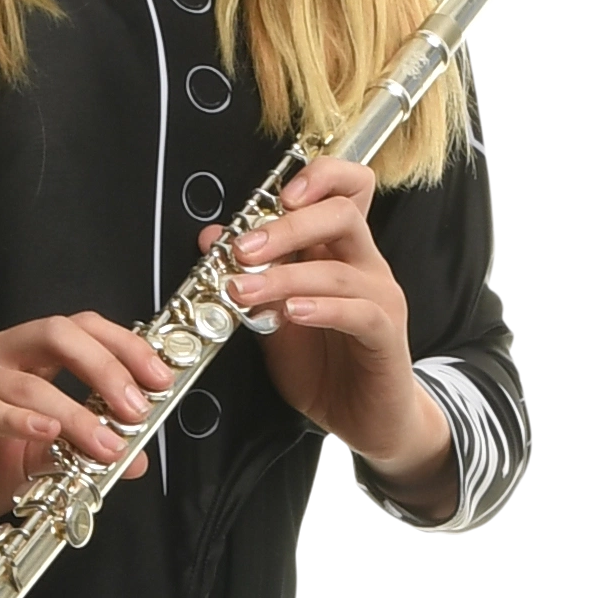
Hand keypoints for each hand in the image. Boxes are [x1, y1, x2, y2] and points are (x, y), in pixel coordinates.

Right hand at [0, 311, 170, 534]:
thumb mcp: (38, 462)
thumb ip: (80, 452)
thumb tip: (135, 457)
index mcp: (20, 356)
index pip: (80, 329)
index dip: (124, 347)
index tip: (160, 379)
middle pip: (57, 334)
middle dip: (106, 367)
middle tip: (136, 408)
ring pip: (27, 381)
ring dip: (74, 414)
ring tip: (104, 444)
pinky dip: (18, 421)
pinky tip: (47, 434)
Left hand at [224, 159, 453, 498]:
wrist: (366, 420)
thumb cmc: (325, 367)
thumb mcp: (273, 319)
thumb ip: (251, 278)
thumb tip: (212, 238)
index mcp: (339, 251)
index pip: (348, 188)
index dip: (319, 177)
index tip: (276, 194)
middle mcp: (365, 265)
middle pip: (342, 214)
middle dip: (286, 226)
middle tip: (242, 250)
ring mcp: (380, 298)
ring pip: (339, 268)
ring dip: (284, 277)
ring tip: (243, 292)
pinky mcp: (386, 335)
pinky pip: (360, 311)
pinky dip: (322, 308)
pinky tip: (292, 314)